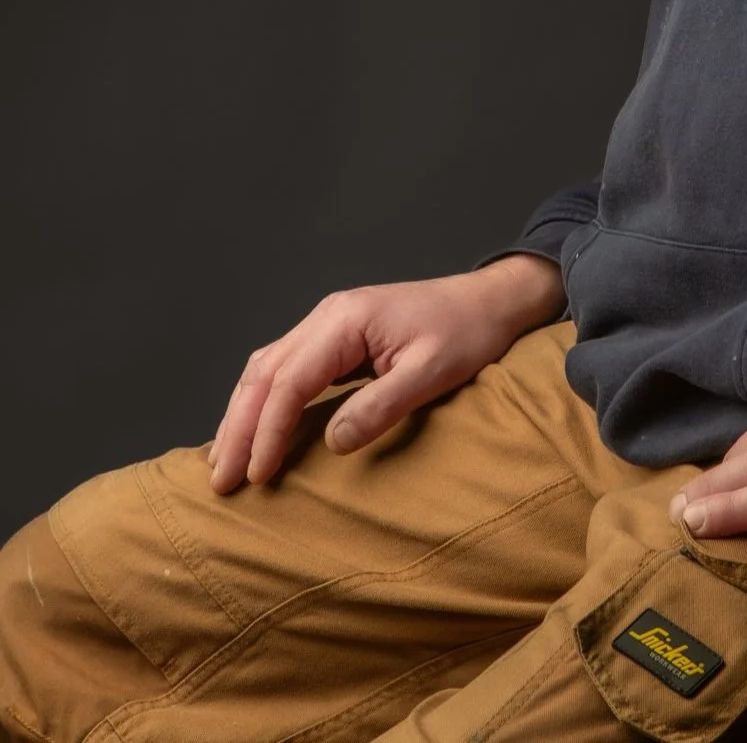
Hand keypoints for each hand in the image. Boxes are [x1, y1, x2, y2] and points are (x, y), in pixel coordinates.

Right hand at [207, 254, 563, 493]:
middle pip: (265, 373)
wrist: (490, 301)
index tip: (257, 476)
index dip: (267, 431)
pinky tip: (253, 432)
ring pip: (267, 369)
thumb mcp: (432, 371)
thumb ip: (382, 405)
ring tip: (224, 464)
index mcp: (346, 320)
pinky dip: (262, 401)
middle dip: (238, 427)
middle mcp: (328, 317)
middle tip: (220, 481)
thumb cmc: (466, 332)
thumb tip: (332, 443)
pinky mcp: (337, 338)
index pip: (290, 380)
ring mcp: (329, 324)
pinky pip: (285, 369)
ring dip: (242, 415)